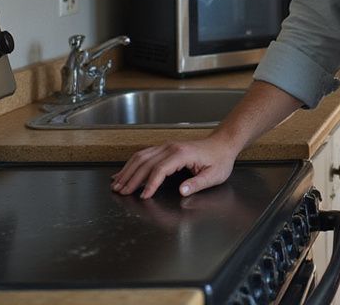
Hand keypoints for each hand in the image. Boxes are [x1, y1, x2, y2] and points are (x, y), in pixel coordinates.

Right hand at [110, 134, 236, 198]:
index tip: (143, 196)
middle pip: (145, 163)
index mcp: (182, 154)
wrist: (223, 144)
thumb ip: (197, 184)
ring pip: (141, 157)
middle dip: (131, 178)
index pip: (160, 169)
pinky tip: (124, 172)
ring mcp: (166, 146)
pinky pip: (144, 154)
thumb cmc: (219, 160)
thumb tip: (182, 191)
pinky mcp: (165, 148)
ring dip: (127, 170)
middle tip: (120, 192)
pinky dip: (132, 164)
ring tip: (117, 184)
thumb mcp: (214, 175)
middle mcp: (171, 147)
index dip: (150, 184)